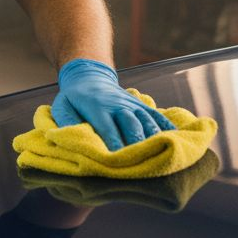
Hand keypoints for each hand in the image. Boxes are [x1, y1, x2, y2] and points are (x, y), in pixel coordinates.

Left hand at [50, 59, 174, 150]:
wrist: (90, 77)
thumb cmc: (73, 98)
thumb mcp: (61, 106)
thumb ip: (66, 122)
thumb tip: (69, 138)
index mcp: (96, 106)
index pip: (107, 127)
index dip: (113, 143)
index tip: (117, 159)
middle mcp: (117, 104)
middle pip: (131, 123)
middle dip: (136, 142)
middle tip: (140, 161)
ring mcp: (132, 104)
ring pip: (146, 119)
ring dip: (153, 137)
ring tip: (160, 154)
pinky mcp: (141, 106)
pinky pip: (157, 115)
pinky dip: (167, 127)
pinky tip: (176, 140)